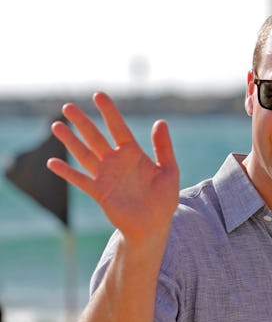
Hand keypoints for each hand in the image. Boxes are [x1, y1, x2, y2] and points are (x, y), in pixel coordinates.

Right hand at [47, 92, 179, 242]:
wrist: (154, 225)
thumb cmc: (164, 199)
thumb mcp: (169, 171)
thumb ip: (164, 148)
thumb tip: (160, 122)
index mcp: (133, 154)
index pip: (118, 128)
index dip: (109, 112)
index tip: (99, 95)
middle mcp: (116, 162)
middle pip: (95, 138)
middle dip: (82, 122)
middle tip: (68, 106)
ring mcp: (105, 176)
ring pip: (84, 154)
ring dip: (70, 141)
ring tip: (56, 126)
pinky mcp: (99, 192)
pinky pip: (80, 180)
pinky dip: (67, 172)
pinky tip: (52, 162)